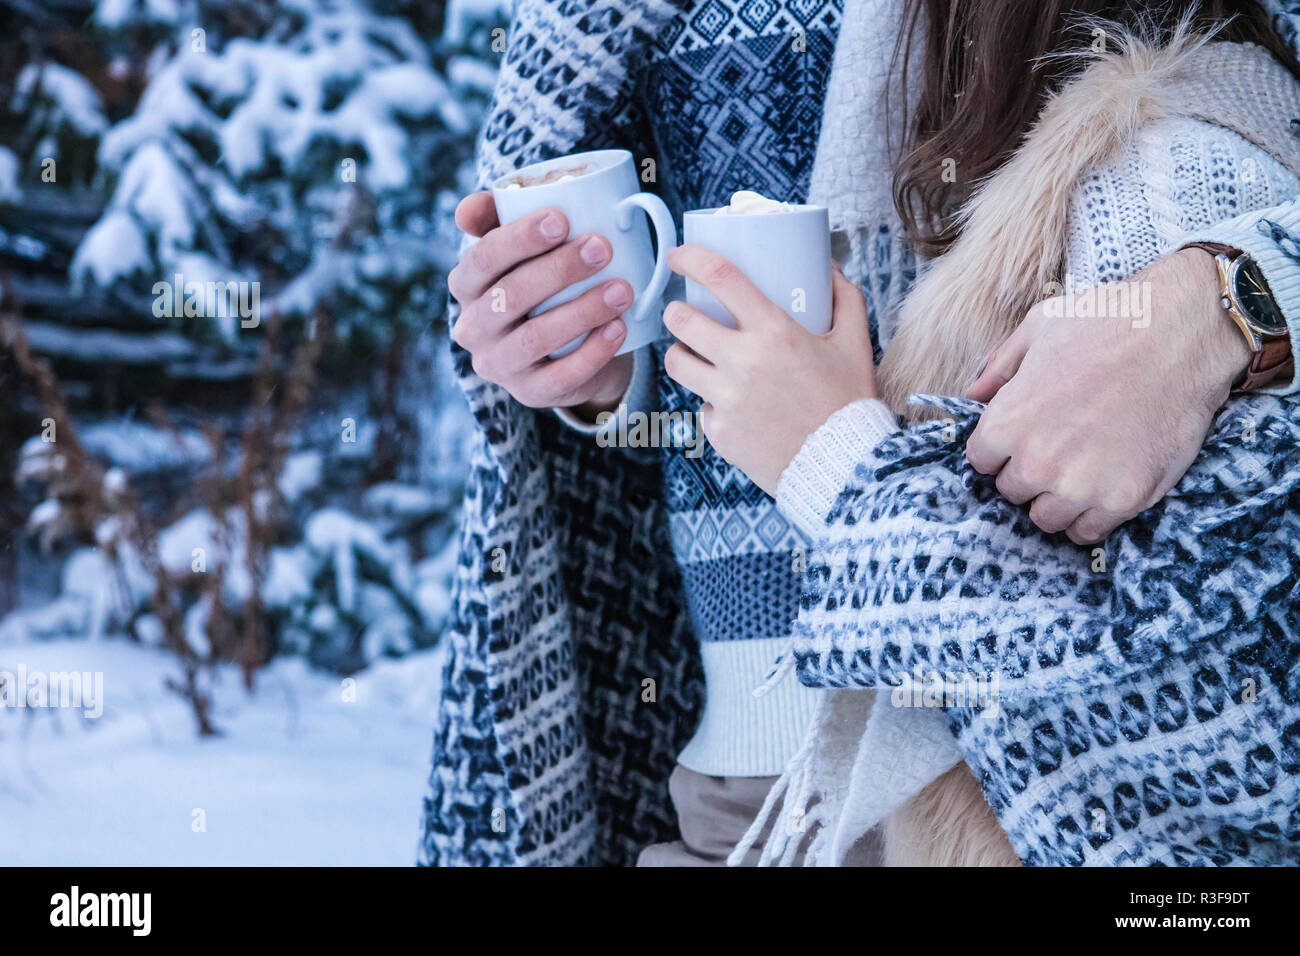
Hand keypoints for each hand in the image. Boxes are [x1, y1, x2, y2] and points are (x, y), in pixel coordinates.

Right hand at [447, 191, 632, 414]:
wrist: (564, 347)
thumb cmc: (541, 284)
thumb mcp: (521, 250)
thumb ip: (497, 218)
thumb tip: (469, 208)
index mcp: (466, 286)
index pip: (482, 259)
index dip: (519, 238)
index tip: (562, 219)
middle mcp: (473, 328)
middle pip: (510, 297)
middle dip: (559, 269)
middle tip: (603, 248)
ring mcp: (500, 365)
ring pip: (536, 338)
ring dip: (582, 310)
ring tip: (622, 289)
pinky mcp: (531, 392)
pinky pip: (561, 376)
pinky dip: (593, 352)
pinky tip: (619, 328)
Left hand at [663, 246, 877, 495]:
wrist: (843, 467)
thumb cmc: (849, 402)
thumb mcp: (855, 343)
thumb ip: (845, 299)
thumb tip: (828, 267)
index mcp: (775, 332)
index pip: (720, 277)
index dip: (690, 258)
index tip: (678, 255)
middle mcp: (743, 362)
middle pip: (680, 320)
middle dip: (676, 310)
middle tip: (685, 312)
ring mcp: (727, 399)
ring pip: (676, 362)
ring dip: (683, 353)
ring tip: (698, 355)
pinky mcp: (719, 431)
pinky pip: (701, 406)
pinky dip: (713, 401)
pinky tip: (735, 404)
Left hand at [965, 247, 1249, 544]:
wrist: (1183, 333)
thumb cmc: (1108, 322)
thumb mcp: (1038, 328)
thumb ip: (998, 368)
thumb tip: (972, 395)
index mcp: (1005, 424)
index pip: (980, 461)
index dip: (1000, 448)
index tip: (1023, 436)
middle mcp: (1035, 463)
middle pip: (1011, 491)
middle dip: (1028, 472)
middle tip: (1059, 447)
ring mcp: (1079, 487)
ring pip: (1045, 518)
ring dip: (1057, 499)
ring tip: (1080, 470)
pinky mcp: (1123, 501)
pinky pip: (1087, 533)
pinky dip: (1090, 518)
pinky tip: (1102, 490)